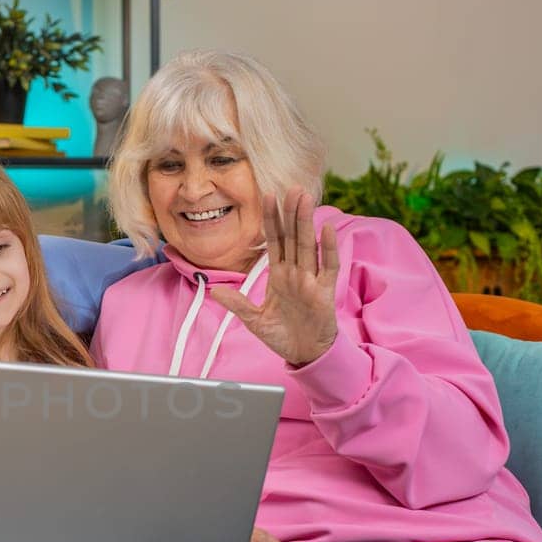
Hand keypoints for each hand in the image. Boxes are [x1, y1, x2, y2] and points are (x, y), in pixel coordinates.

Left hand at [209, 186, 338, 366]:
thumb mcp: (254, 320)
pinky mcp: (324, 292)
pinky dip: (328, 249)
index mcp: (279, 275)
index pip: (274, 241)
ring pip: (308, 245)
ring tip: (305, 198)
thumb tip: (213, 290)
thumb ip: (237, 304)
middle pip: (293, 236)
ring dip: (306, 221)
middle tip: (291, 186)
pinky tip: (327, 229)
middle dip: (290, 212)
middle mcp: (295, 272)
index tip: (267, 196)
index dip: (271, 220)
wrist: (304, 355)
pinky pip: (327, 266)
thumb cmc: (283, 336)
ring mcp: (311, 280)